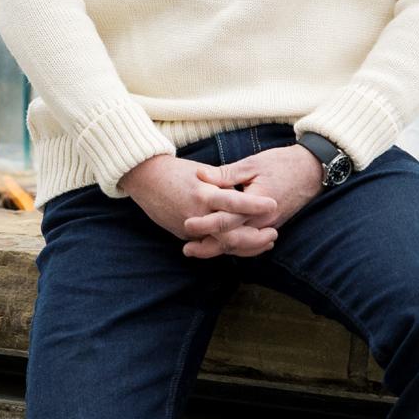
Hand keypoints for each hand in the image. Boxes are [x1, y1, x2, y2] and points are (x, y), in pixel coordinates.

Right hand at [119, 152, 281, 256]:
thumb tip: (244, 191)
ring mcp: (189, 229)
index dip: (254, 205)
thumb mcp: (201, 172)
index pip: (233, 203)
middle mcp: (197, 215)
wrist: (145, 179)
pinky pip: (211, 245)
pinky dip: (230, 246)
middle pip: (230, 235)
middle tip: (274, 233)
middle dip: (254, 239)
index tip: (273, 204)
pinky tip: (247, 244)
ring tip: (266, 241)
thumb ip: (223, 183)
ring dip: (246, 247)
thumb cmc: (175, 171)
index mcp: (203, 194)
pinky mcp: (185, 236)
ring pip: (222, 245)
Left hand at [180, 143, 324, 259]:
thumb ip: (226, 174)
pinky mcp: (271, 226)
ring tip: (198, 251)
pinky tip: (221, 246)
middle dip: (208, 247)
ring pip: (241, 245)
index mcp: (256, 204)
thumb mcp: (252, 164)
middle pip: (232, 240)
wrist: (312, 170)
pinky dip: (235, 247)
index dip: (205, 224)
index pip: (227, 220)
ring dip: (219, 250)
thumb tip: (200, 175)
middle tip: (186, 249)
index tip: (186, 224)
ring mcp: (268, 226)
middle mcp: (263, 221)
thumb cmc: (281, 163)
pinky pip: (250, 242)